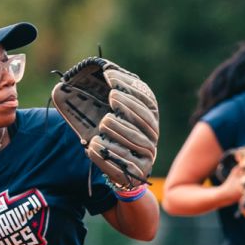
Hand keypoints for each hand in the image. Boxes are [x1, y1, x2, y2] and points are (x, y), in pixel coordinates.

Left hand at [51, 56, 158, 189]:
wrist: (114, 166)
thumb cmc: (108, 133)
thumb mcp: (106, 113)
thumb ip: (105, 95)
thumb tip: (92, 74)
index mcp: (148, 116)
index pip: (147, 99)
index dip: (130, 86)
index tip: (110, 76)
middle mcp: (152, 134)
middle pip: (146, 119)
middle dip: (128, 105)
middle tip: (111, 97)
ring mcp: (148, 153)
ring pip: (138, 140)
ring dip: (121, 129)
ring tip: (104, 122)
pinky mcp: (139, 171)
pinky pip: (126, 163)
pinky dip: (109, 154)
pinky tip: (93, 145)